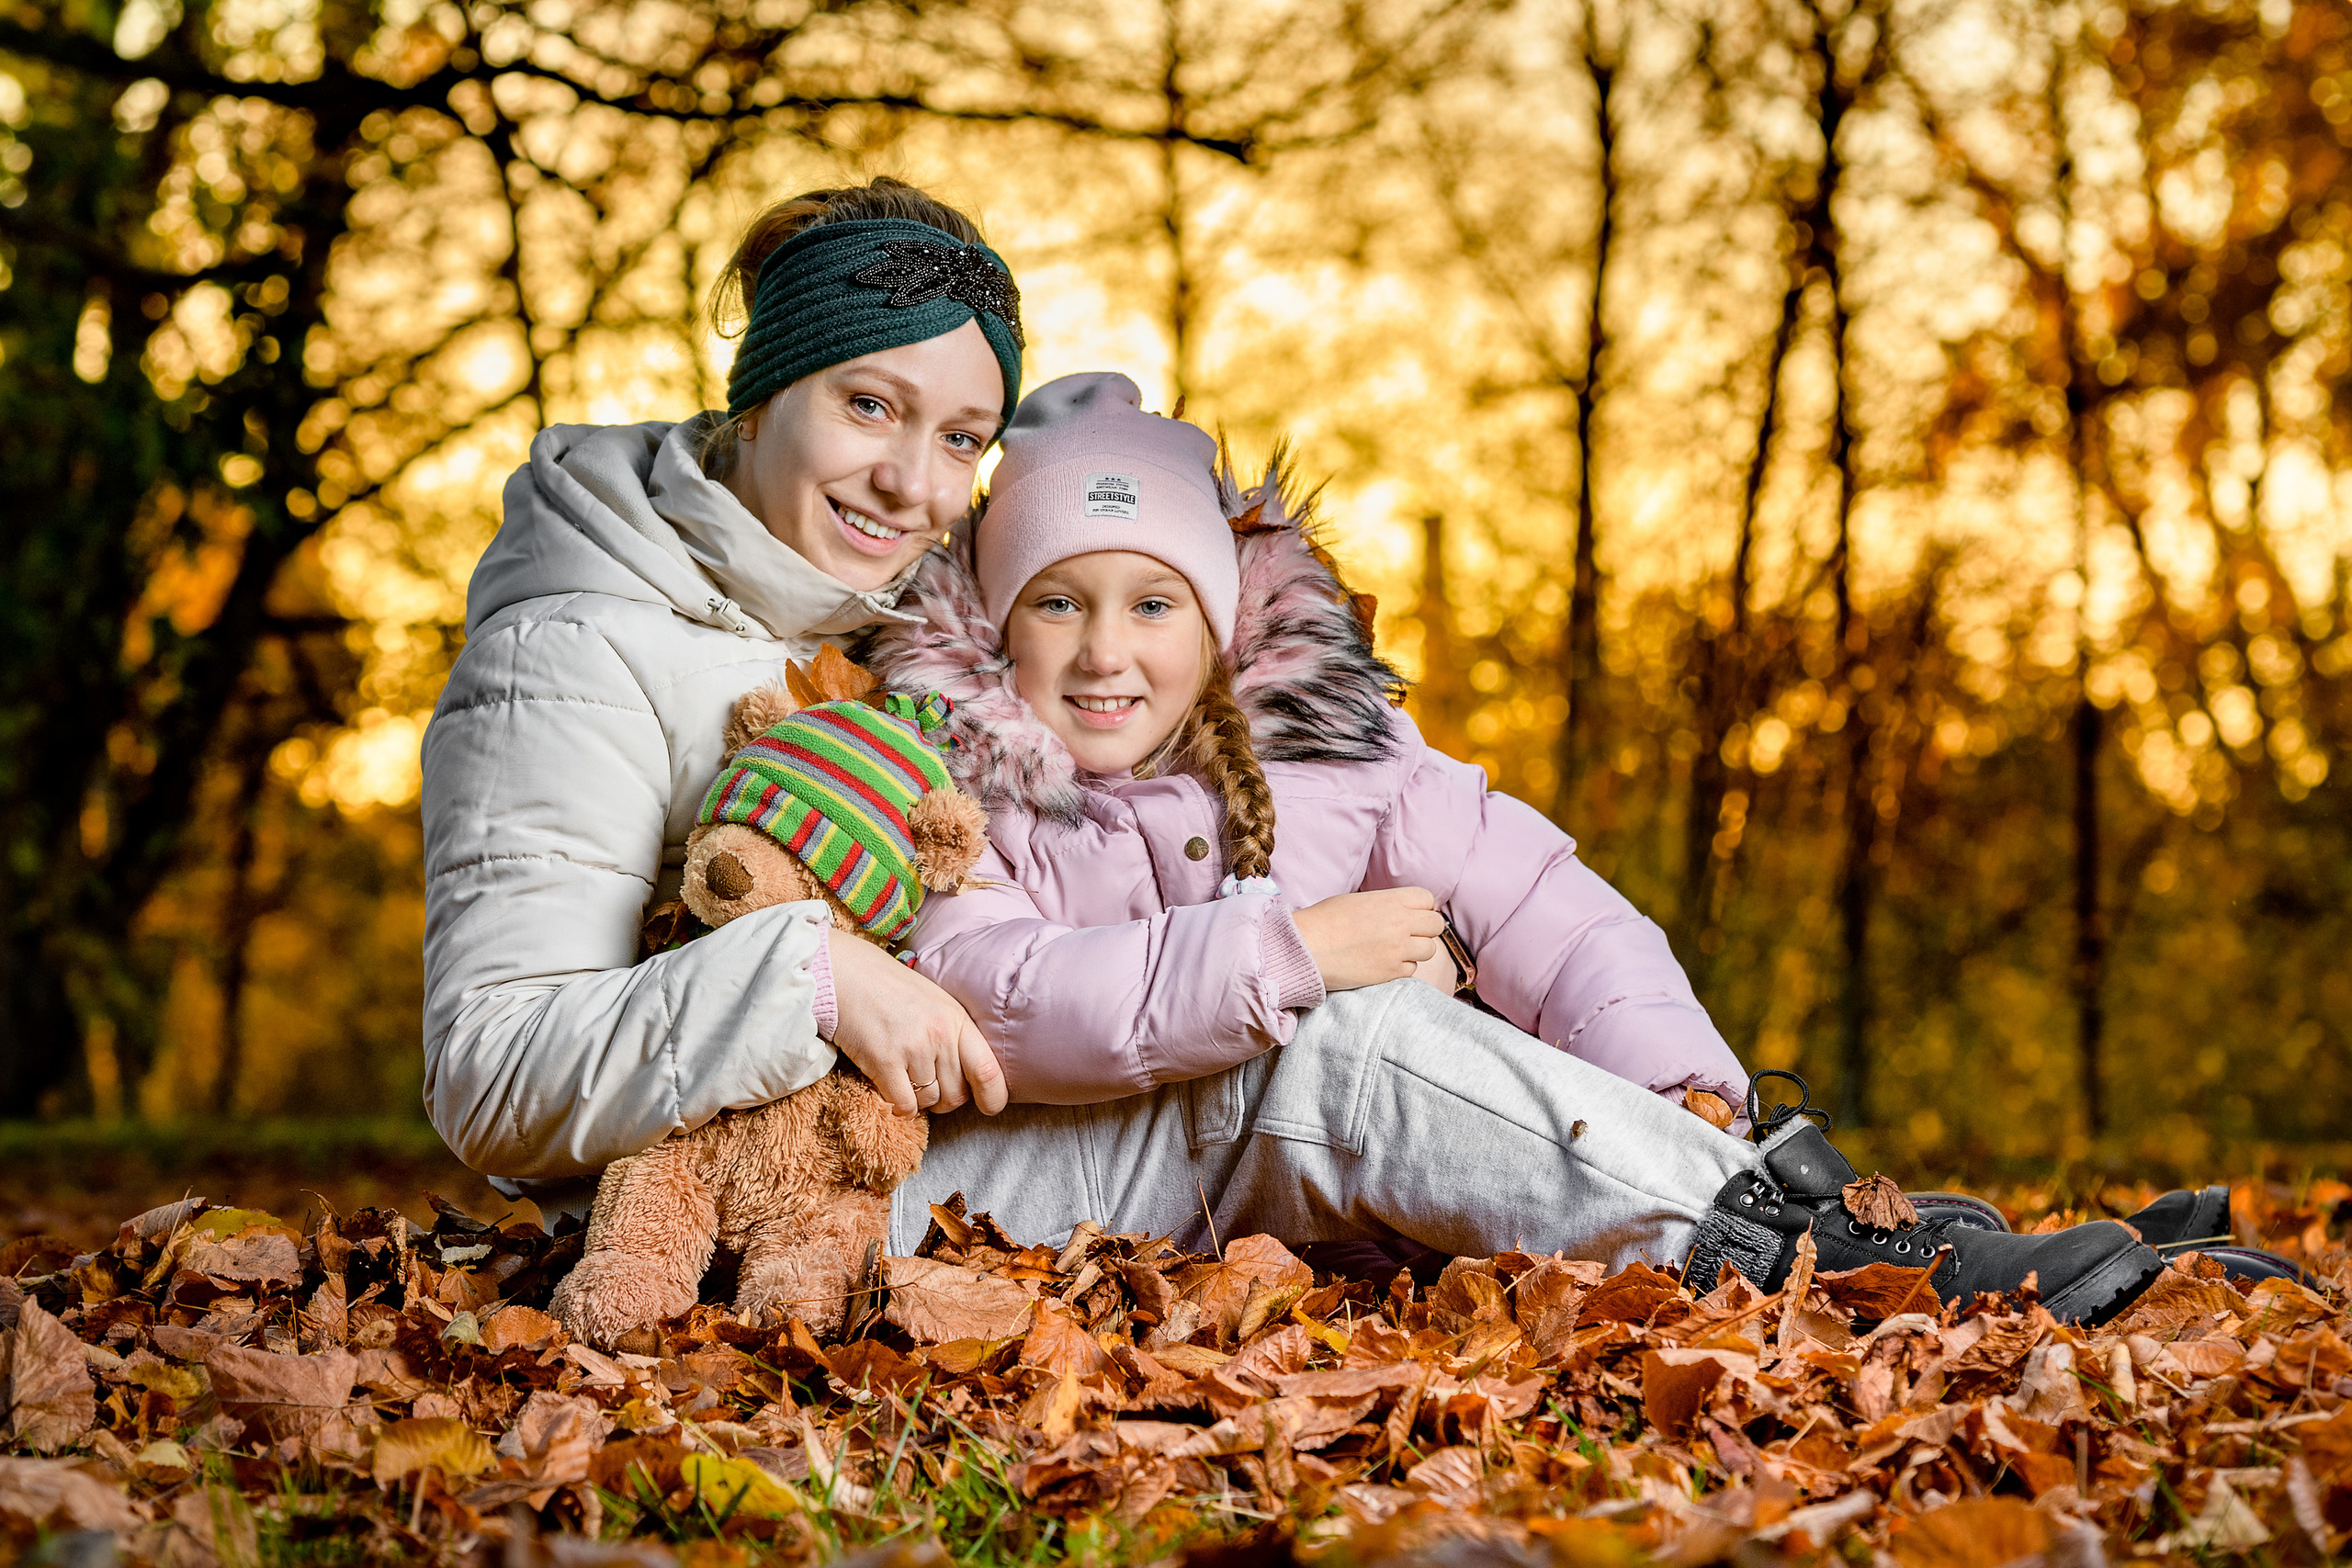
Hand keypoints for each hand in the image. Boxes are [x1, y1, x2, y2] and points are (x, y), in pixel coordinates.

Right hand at [825, 931, 1007, 1117]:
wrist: (846, 973)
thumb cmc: (890, 990)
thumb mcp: (935, 1003)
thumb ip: (954, 1034)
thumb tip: (972, 1076)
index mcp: (956, 1019)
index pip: (988, 1069)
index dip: (993, 1096)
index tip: (988, 1107)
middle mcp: (939, 1034)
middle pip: (957, 1094)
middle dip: (945, 1099)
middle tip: (928, 1085)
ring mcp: (912, 1048)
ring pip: (929, 1102)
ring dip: (919, 1100)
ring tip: (905, 1079)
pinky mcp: (883, 1061)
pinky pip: (904, 1105)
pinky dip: (899, 1106)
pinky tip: (890, 1090)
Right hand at [1291, 886, 1445, 993]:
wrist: (1305, 947)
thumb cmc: (1324, 920)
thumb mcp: (1358, 900)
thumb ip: (1386, 904)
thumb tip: (1403, 910)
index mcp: (1391, 900)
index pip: (1427, 899)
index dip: (1422, 907)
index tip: (1413, 914)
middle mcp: (1400, 922)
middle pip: (1435, 925)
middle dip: (1425, 929)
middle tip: (1409, 934)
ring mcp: (1398, 948)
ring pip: (1429, 949)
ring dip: (1416, 950)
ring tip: (1395, 950)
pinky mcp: (1391, 972)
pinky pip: (1412, 969)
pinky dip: (1401, 967)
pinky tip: (1383, 963)